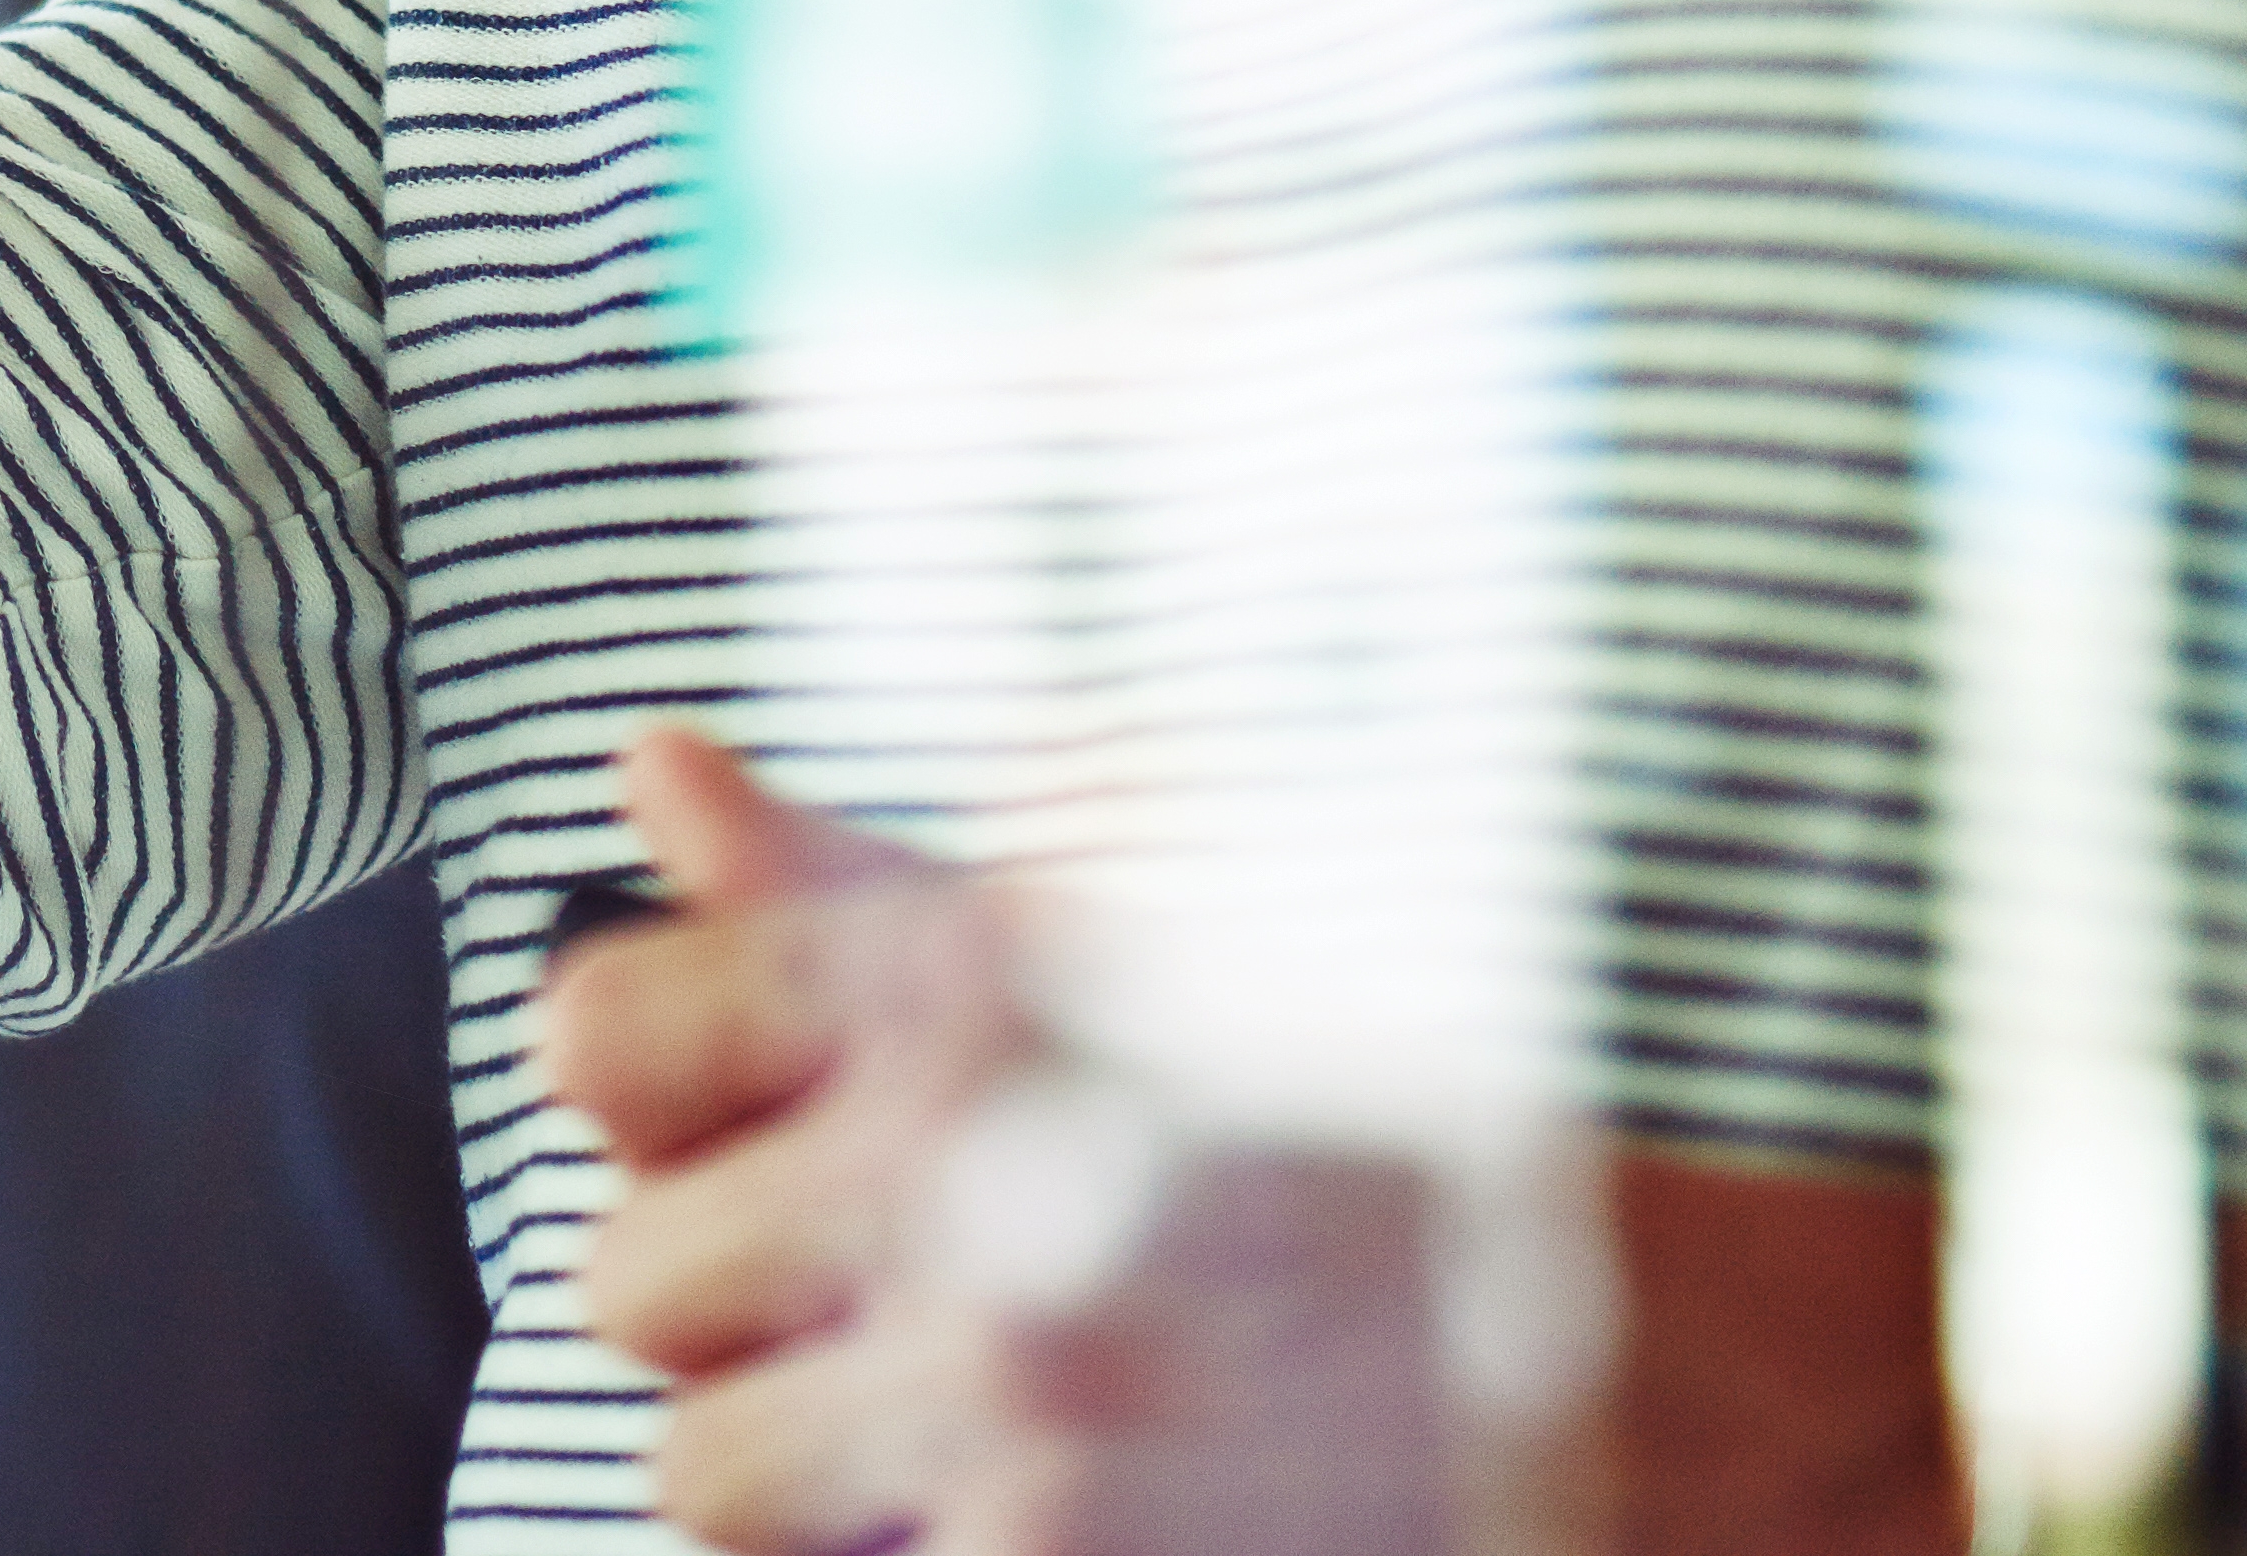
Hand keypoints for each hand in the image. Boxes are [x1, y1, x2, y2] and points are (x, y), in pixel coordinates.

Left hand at [542, 723, 1491, 1554]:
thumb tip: (653, 770)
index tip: (725, 1121)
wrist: (1642, 1343)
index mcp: (969, 978)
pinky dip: (913, 1553)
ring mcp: (1018, 1387)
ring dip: (808, 1468)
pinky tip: (1039, 1504)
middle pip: (632, 1280)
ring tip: (961, 1423)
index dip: (656, 1089)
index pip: (604, 1033)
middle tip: (887, 1303)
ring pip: (707, 1473)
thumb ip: (854, 875)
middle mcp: (974, 1168)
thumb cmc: (1366, 1113)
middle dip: (742, 1307)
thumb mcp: (1125, 925)